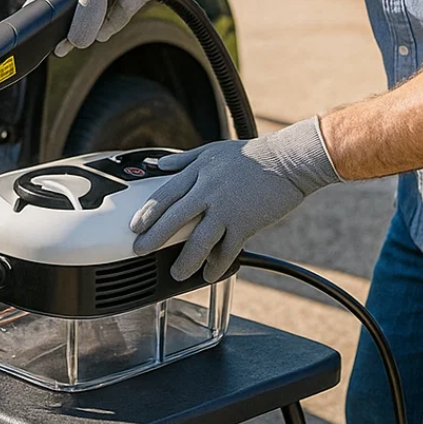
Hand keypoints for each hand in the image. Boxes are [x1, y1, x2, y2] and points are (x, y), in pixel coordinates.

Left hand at [129, 117, 338, 281]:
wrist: (288, 161)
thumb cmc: (253, 155)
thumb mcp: (213, 150)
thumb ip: (184, 160)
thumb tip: (159, 165)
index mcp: (199, 172)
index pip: (166, 194)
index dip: (147, 212)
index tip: (134, 226)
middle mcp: (208, 190)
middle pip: (174, 219)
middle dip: (154, 238)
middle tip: (141, 252)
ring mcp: (226, 209)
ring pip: (198, 241)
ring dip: (185, 261)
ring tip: (177, 273)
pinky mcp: (245, 224)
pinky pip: (226, 251)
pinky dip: (216, 265)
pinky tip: (209, 273)